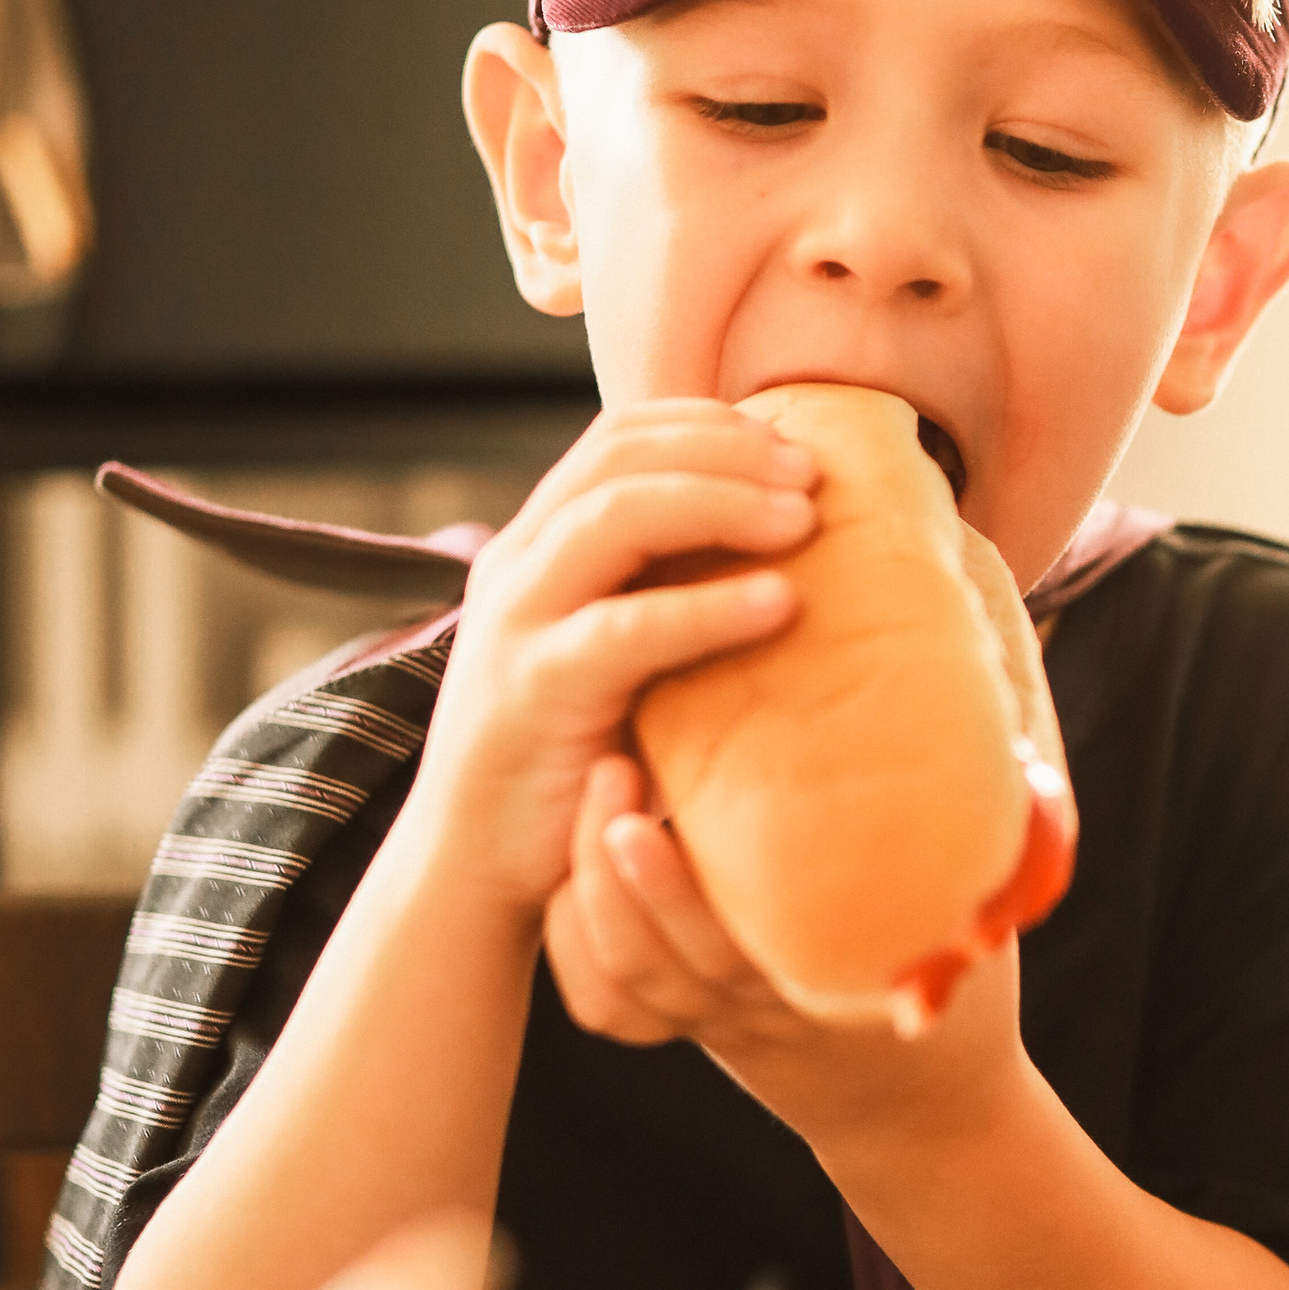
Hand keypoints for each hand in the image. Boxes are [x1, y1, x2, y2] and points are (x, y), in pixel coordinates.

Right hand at [404, 403, 819, 924]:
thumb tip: (786, 544)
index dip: (707, 424)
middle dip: (727, 451)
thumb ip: (663, 591)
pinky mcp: (534, 691)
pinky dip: (708, 607)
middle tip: (812, 474)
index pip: (619, 437)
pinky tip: (779, 604)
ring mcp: (517, 622)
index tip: (790, 441)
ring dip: (722, 503)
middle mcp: (517, 564)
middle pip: (622, 456)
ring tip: (803, 521)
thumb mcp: (615, 651)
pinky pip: (626, 628)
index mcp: (537, 543)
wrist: (476, 865)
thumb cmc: (573, 757)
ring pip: (617, 515)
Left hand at [543, 749, 1029, 1162]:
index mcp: (829, 987)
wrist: (924, 1122)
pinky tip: (575, 872)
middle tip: (611, 768)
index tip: (649, 800)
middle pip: (657, 953)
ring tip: (594, 797)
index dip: (672, 883)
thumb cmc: (965, 1005)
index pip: (730, 945)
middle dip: (616, 866)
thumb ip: (989, 842)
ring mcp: (716, 1025)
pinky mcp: (691, 1027)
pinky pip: (611, 1004)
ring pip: (624, 974)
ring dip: (592, 891)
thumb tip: (998, 723)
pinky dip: (579, 942)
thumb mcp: (984, 927)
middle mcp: (757, 1011)